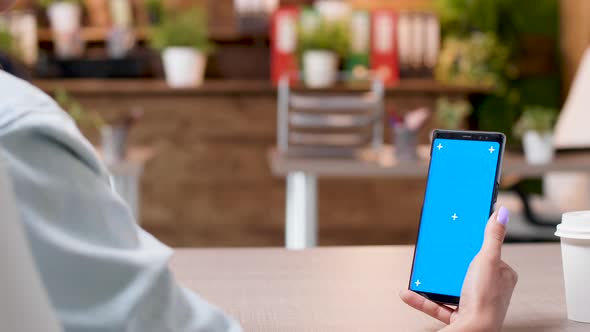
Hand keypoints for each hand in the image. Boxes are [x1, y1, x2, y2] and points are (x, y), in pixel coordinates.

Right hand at [400, 207, 517, 331]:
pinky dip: (421, 297)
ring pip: (449, 286)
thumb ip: (492, 236)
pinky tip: (408, 291)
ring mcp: (473, 303)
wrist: (472, 331)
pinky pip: (436, 304)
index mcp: (502, 276)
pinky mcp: (458, 316)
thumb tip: (503, 213)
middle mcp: (490, 291)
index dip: (473, 247)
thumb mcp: (488, 260)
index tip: (457, 238)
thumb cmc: (485, 301)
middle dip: (448, 265)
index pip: (488, 254)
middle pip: (465, 269)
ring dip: (432, 280)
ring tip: (420, 271)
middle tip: (436, 254)